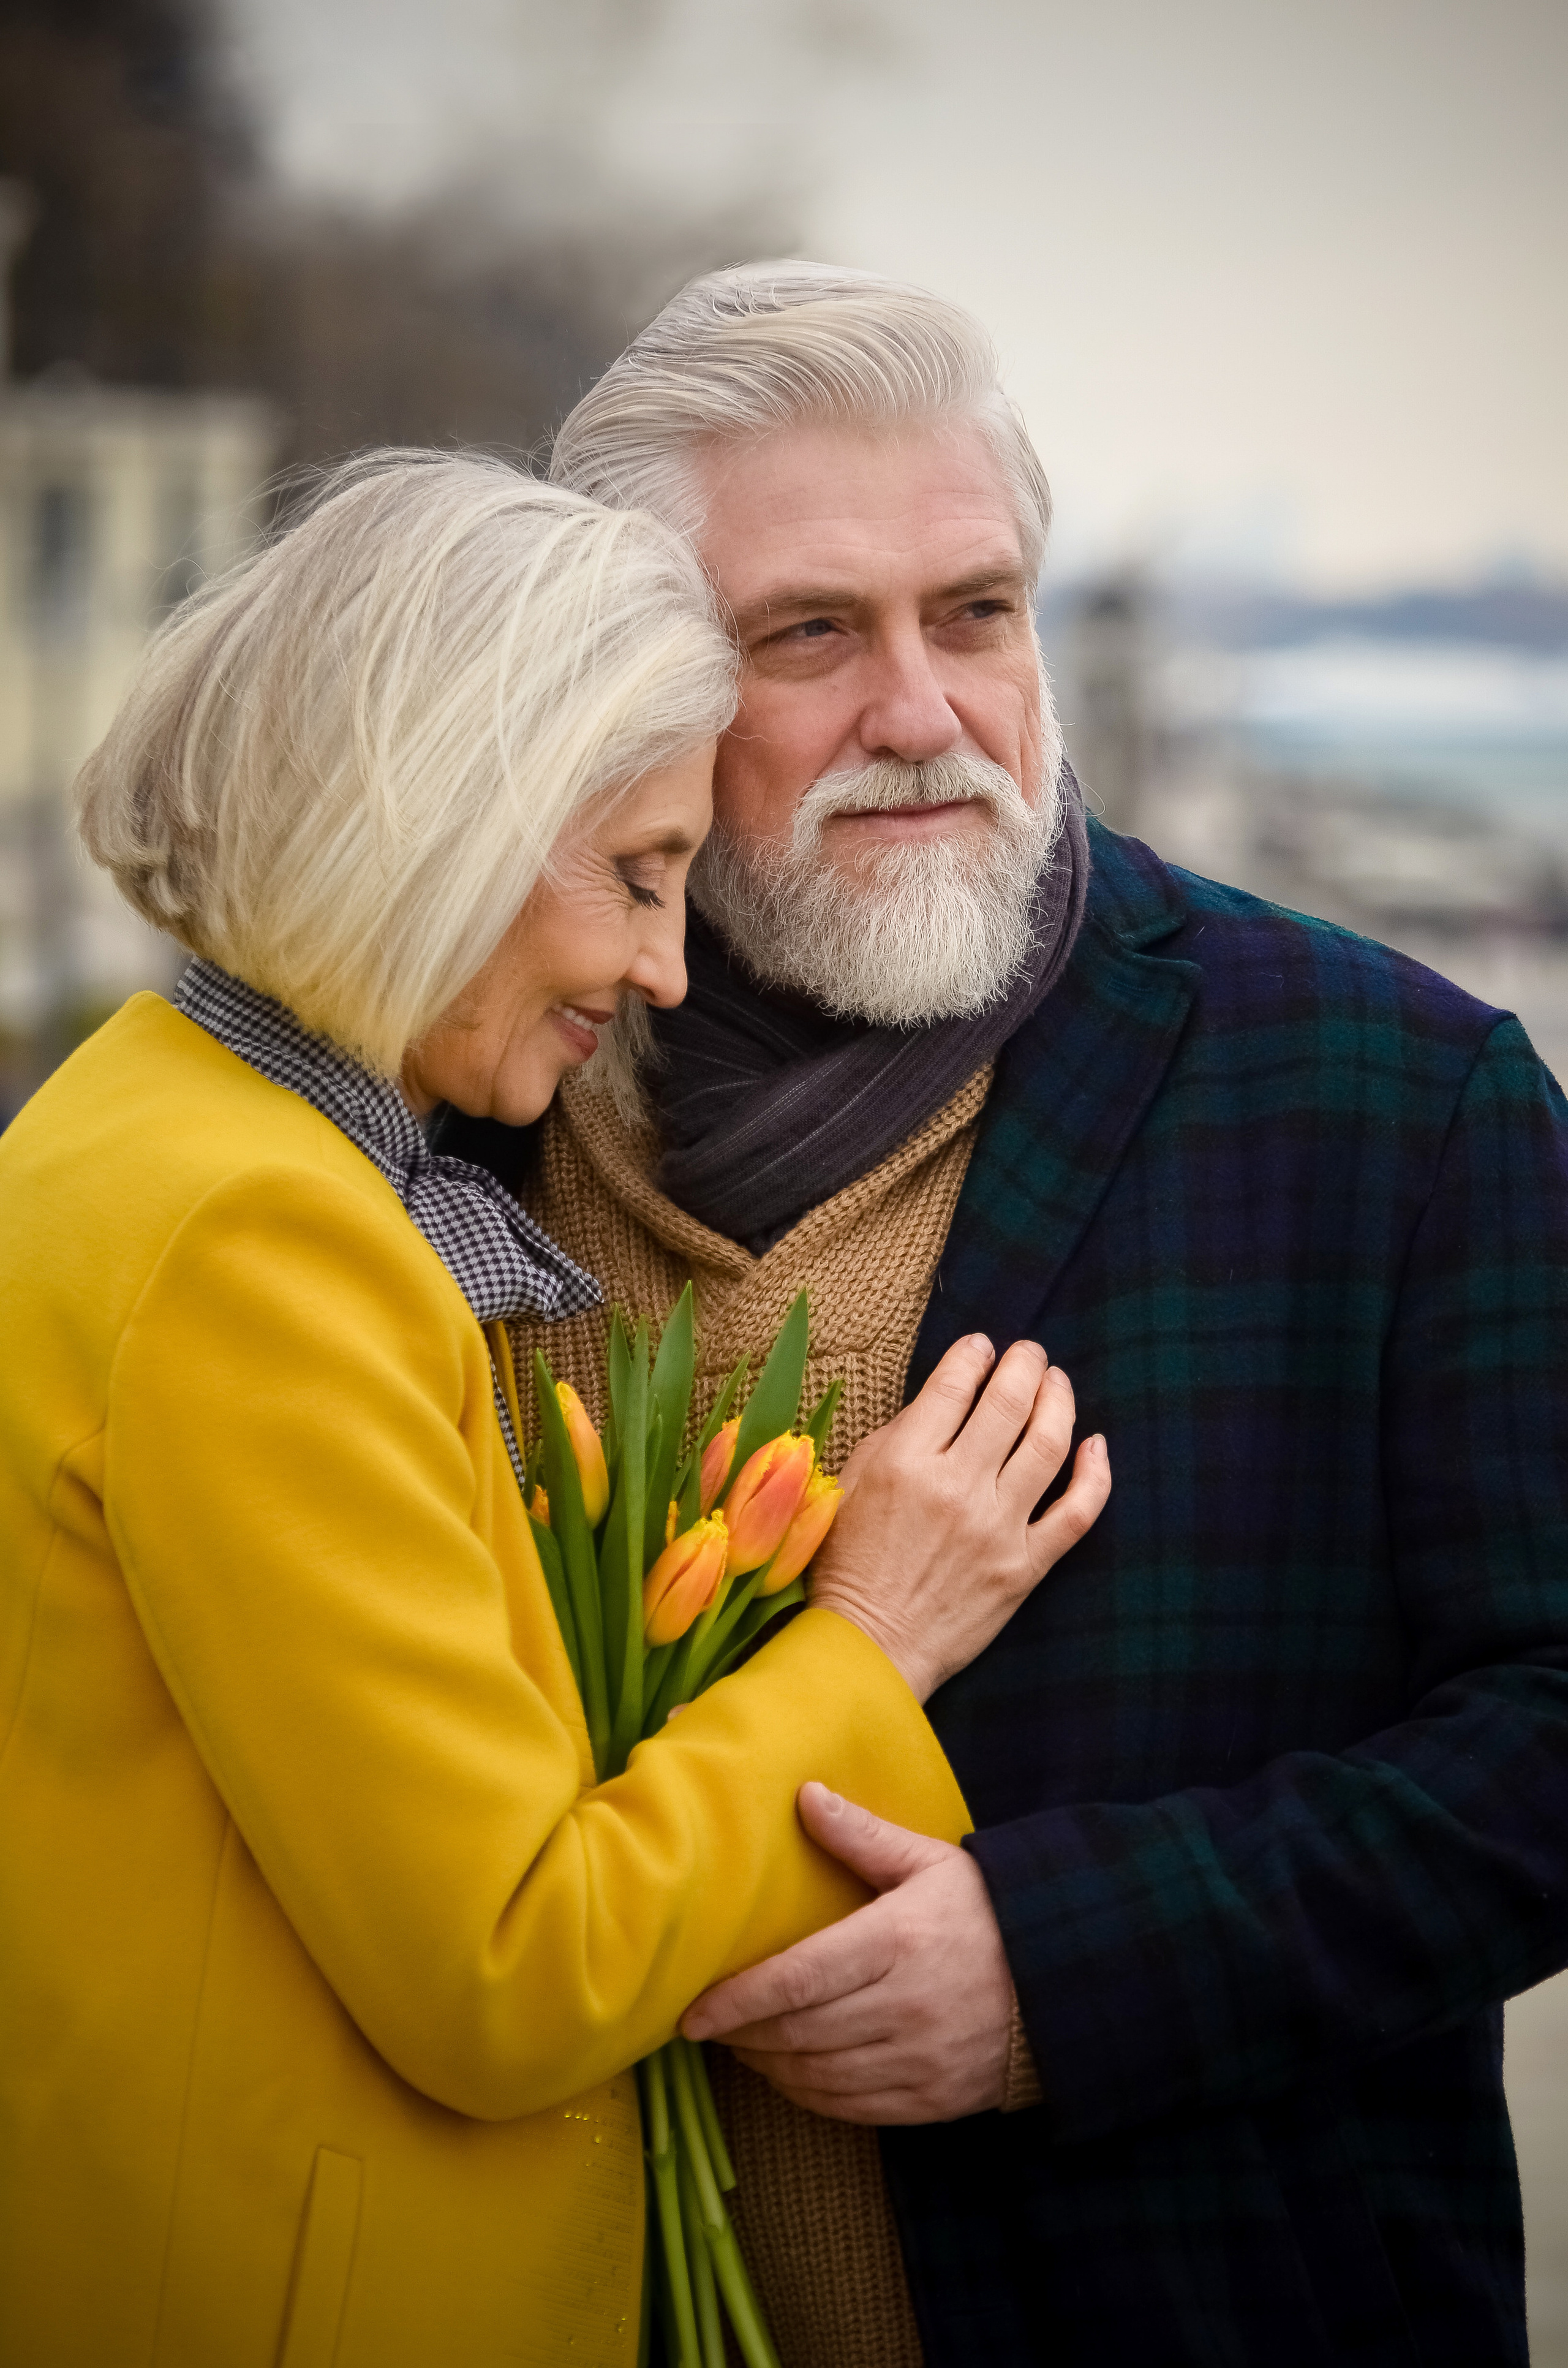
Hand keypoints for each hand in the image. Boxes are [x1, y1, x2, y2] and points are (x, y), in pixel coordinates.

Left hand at [681, 1782, 1014, 2123]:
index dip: (737, 2000)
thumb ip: (862, 1834)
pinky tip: (789, 2073)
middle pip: (798, 2033)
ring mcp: (920, 2059)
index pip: (797, 1979)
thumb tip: (805, 1795)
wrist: (1062, 1977)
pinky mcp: (932, 2101)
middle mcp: (905, 2007)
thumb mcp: (928, 1861)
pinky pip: (851, 2109)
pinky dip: (808, 2095)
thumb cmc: (983, 1911)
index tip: (692, 2011)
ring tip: (743, 2045)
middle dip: (743, 2035)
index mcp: (897, 1941)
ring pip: (818, 2077)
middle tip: (709, 2025)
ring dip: (769, 2067)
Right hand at [809, 1332, 1109, 1701]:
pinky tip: (1095, 1445)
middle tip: (1029, 1353)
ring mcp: (997, 1528)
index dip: (974, 1354)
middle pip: (1009, 1402)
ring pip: (1048, 1444)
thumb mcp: (850, 1486)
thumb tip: (943, 1397)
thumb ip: (895, 1437)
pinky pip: (1077, 1513)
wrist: (869, 1649)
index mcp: (906, 1463)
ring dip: (1058, 1401)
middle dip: (1024, 1363)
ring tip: (1057, 1382)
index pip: (955, 1385)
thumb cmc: (848, 1565)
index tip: (981, 1346)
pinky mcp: (1025, 1567)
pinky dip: (1094, 1474)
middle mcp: (957, 1488)